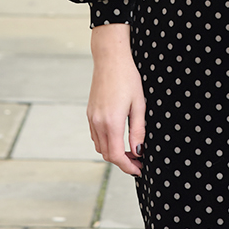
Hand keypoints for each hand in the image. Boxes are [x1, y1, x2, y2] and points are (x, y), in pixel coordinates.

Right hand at [87, 24, 145, 176]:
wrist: (110, 59)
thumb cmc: (128, 78)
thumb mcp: (139, 104)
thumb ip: (138, 130)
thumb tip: (138, 151)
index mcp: (111, 122)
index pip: (116, 156)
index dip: (128, 166)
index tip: (139, 170)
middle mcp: (98, 123)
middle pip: (107, 154)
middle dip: (122, 162)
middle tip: (138, 162)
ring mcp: (91, 118)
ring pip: (100, 146)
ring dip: (113, 153)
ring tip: (130, 151)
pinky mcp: (90, 112)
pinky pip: (95, 135)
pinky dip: (106, 142)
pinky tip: (118, 137)